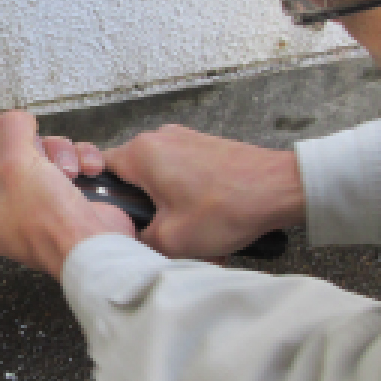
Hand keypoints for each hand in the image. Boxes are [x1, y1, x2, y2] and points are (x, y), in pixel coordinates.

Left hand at [0, 112, 134, 278]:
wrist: (94, 247)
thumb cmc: (48, 225)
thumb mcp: (14, 165)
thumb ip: (8, 129)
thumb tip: (16, 120)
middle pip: (4, 150)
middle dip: (28, 148)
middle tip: (35, 163)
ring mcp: (30, 200)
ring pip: (39, 151)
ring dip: (59, 154)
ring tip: (66, 173)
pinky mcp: (58, 194)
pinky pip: (63, 159)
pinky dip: (78, 160)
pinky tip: (84, 173)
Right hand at [102, 124, 305, 258]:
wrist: (282, 188)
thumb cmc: (229, 207)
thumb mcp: (172, 240)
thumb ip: (138, 242)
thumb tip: (130, 242)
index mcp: (142, 153)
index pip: (99, 171)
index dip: (102, 200)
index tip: (114, 219)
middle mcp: (159, 138)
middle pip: (131, 178)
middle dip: (142, 209)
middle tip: (156, 233)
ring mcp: (184, 139)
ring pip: (159, 179)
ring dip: (168, 206)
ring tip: (188, 230)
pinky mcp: (205, 147)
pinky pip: (182, 174)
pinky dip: (188, 198)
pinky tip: (206, 218)